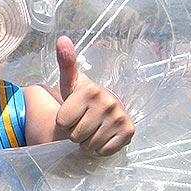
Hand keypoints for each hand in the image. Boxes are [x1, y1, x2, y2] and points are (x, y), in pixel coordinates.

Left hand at [55, 36, 133, 154]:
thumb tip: (62, 39)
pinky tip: (103, 136)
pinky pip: (104, 151)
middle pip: (74, 136)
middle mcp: (108, 103)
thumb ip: (65, 63)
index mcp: (90, 91)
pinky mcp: (128, 132)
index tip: (73, 113)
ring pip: (89, 146)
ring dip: (87, 143)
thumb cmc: (82, 98)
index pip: (62, 123)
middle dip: (75, 134)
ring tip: (92, 129)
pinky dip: (101, 149)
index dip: (64, 122)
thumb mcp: (70, 82)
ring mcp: (119, 118)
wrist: (105, 109)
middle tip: (83, 123)